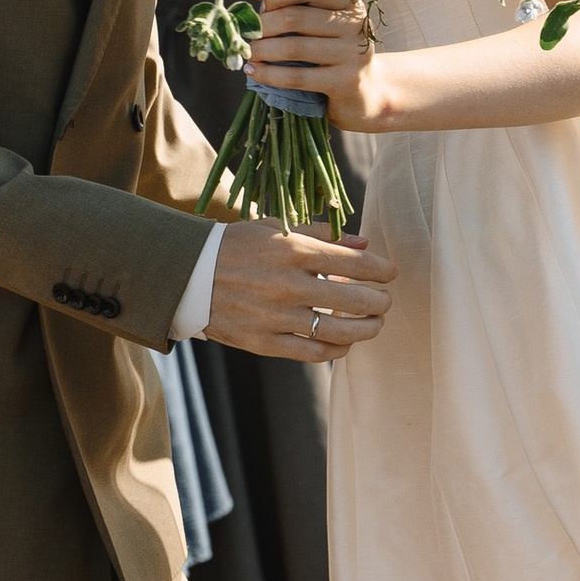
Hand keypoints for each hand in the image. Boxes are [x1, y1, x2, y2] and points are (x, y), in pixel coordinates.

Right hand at [203, 219, 397, 363]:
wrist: (188, 275)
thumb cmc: (237, 246)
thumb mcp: (276, 228)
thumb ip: (321, 234)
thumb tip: (364, 245)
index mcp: (292, 251)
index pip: (355, 264)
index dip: (381, 270)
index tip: (391, 273)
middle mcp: (287, 285)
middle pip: (355, 300)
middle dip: (380, 302)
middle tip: (386, 301)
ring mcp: (275, 317)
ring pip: (339, 332)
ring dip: (366, 329)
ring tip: (375, 323)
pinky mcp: (264, 343)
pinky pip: (313, 353)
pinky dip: (337, 349)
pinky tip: (345, 342)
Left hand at [251, 0, 380, 129]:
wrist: (366, 95)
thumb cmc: (334, 54)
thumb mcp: (320, 26)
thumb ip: (291, 6)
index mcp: (348, 3)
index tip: (260, 8)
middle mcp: (354, 24)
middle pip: (295, 18)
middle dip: (263, 26)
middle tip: (248, 34)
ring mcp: (352, 53)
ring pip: (293, 47)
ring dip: (262, 50)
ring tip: (248, 53)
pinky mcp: (345, 82)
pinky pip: (296, 77)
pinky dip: (269, 74)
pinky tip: (254, 71)